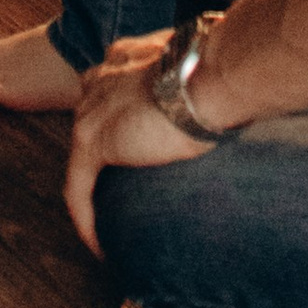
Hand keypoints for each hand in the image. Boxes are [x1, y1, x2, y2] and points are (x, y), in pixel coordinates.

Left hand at [64, 34, 206, 255]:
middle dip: (100, 160)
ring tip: (109, 230)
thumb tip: (229, 107)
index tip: (132, 147)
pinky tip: (100, 249)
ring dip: (92, 197)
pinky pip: (78, 191)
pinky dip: (86, 221)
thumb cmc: (221, 74)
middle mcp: (102, 79)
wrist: (209, 75)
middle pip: (90, 124)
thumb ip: (198, 86)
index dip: (116, 122)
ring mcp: (93, 111)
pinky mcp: (92, 142)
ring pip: (81, 162)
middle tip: (119, 197)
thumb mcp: (203, 75)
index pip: (108, 92)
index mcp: (126, 58)